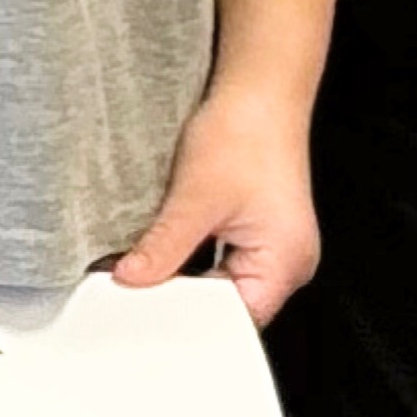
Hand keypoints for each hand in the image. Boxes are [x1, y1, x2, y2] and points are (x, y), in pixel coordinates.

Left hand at [109, 85, 321, 321]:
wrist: (260, 92)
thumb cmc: (246, 135)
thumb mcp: (195, 198)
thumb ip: (165, 247)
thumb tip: (131, 280)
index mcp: (284, 265)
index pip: (235, 322)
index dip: (189, 324)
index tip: (145, 318)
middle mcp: (286, 264)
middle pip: (227, 308)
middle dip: (180, 302)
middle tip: (133, 298)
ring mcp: (271, 249)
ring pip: (219, 285)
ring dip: (182, 279)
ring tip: (144, 273)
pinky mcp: (255, 233)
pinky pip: (219, 263)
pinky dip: (189, 260)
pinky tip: (161, 253)